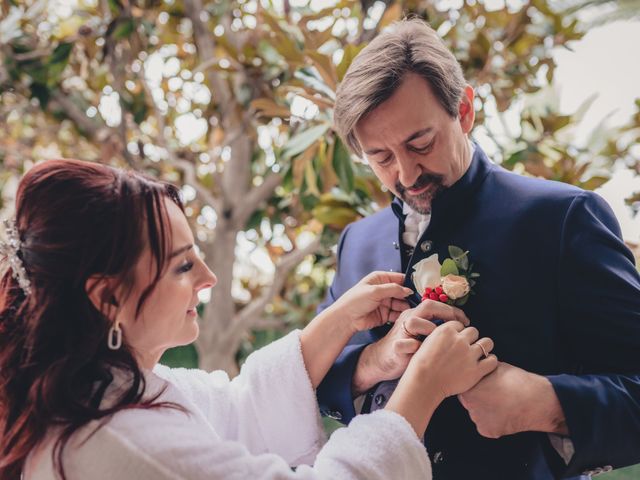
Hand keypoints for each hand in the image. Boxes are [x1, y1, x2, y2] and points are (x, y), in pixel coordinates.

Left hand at [330, 271, 412, 332]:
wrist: (346, 318)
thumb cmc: (355, 300)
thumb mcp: (375, 291)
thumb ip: (393, 289)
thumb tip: (408, 290)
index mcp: (380, 279)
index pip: (399, 278)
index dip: (409, 283)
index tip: (420, 288)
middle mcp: (383, 290)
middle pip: (402, 292)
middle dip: (410, 297)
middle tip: (420, 301)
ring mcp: (384, 303)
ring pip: (401, 304)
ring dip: (407, 307)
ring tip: (413, 310)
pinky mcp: (384, 315)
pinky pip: (397, 314)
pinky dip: (402, 316)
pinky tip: (406, 317)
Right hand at [352, 300, 470, 394]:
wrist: (383, 359)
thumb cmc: (408, 347)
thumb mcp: (422, 335)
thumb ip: (436, 328)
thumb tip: (460, 328)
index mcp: (415, 315)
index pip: (435, 304)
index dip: (452, 311)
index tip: (466, 321)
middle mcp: (408, 320)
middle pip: (426, 306)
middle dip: (446, 313)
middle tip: (459, 326)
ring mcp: (401, 333)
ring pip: (413, 321)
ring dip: (429, 328)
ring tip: (440, 341)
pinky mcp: (395, 347)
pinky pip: (403, 344)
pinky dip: (414, 347)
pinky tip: (424, 353)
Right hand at [406, 321, 497, 399]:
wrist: (424, 382)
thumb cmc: (422, 364)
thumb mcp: (427, 341)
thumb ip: (441, 334)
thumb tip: (451, 333)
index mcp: (446, 330)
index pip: (460, 325)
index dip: (459, 333)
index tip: (456, 340)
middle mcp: (460, 340)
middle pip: (474, 331)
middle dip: (471, 338)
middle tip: (467, 348)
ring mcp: (469, 355)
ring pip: (487, 343)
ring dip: (484, 347)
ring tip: (479, 353)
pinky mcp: (476, 370)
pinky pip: (492, 361)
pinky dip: (490, 361)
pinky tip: (485, 364)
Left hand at [458, 362, 567, 437]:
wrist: (535, 400)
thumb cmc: (517, 381)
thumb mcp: (495, 367)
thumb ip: (483, 371)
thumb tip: (479, 367)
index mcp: (469, 387)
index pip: (465, 389)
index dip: (475, 388)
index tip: (485, 388)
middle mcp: (469, 404)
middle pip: (469, 403)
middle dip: (479, 400)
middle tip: (495, 397)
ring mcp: (477, 419)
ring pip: (478, 415)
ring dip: (486, 412)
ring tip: (503, 406)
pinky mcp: (487, 431)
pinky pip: (487, 427)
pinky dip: (494, 423)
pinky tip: (505, 416)